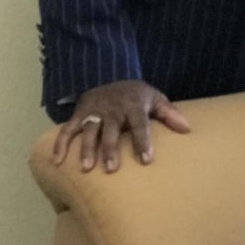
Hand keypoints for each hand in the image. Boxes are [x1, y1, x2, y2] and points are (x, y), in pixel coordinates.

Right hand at [53, 80, 190, 173]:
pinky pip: (67, 128)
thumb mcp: (155, 99)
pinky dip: (61, 143)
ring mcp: (94, 110)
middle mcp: (113, 108)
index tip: (146, 160)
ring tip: (87, 168)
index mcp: (134, 105)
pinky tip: (57, 161)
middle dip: (111, 148)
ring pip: (90, 129)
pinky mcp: (79, 113)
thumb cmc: (137, 96)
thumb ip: (170, 113)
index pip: (140, 124)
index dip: (143, 141)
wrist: (112, 76)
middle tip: (112, 169)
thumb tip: (187, 129)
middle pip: (112, 129)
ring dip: (87, 148)